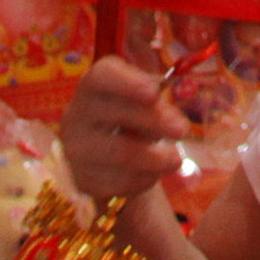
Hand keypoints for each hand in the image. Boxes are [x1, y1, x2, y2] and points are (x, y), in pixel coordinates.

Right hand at [62, 52, 196, 204]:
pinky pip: (120, 182)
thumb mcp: (141, 102)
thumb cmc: (127, 115)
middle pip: (115, 115)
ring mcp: (76, 150)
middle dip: (154, 121)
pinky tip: (154, 172)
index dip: (128, 83)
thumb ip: (156, 106)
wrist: (101, 154)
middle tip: (183, 129)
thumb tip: (174, 122)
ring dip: (156, 158)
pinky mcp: (84, 180)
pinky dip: (145, 178)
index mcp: (93, 86)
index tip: (154, 93)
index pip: (102, 77)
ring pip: (120, 154)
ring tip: (176, 159)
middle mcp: (76, 115)